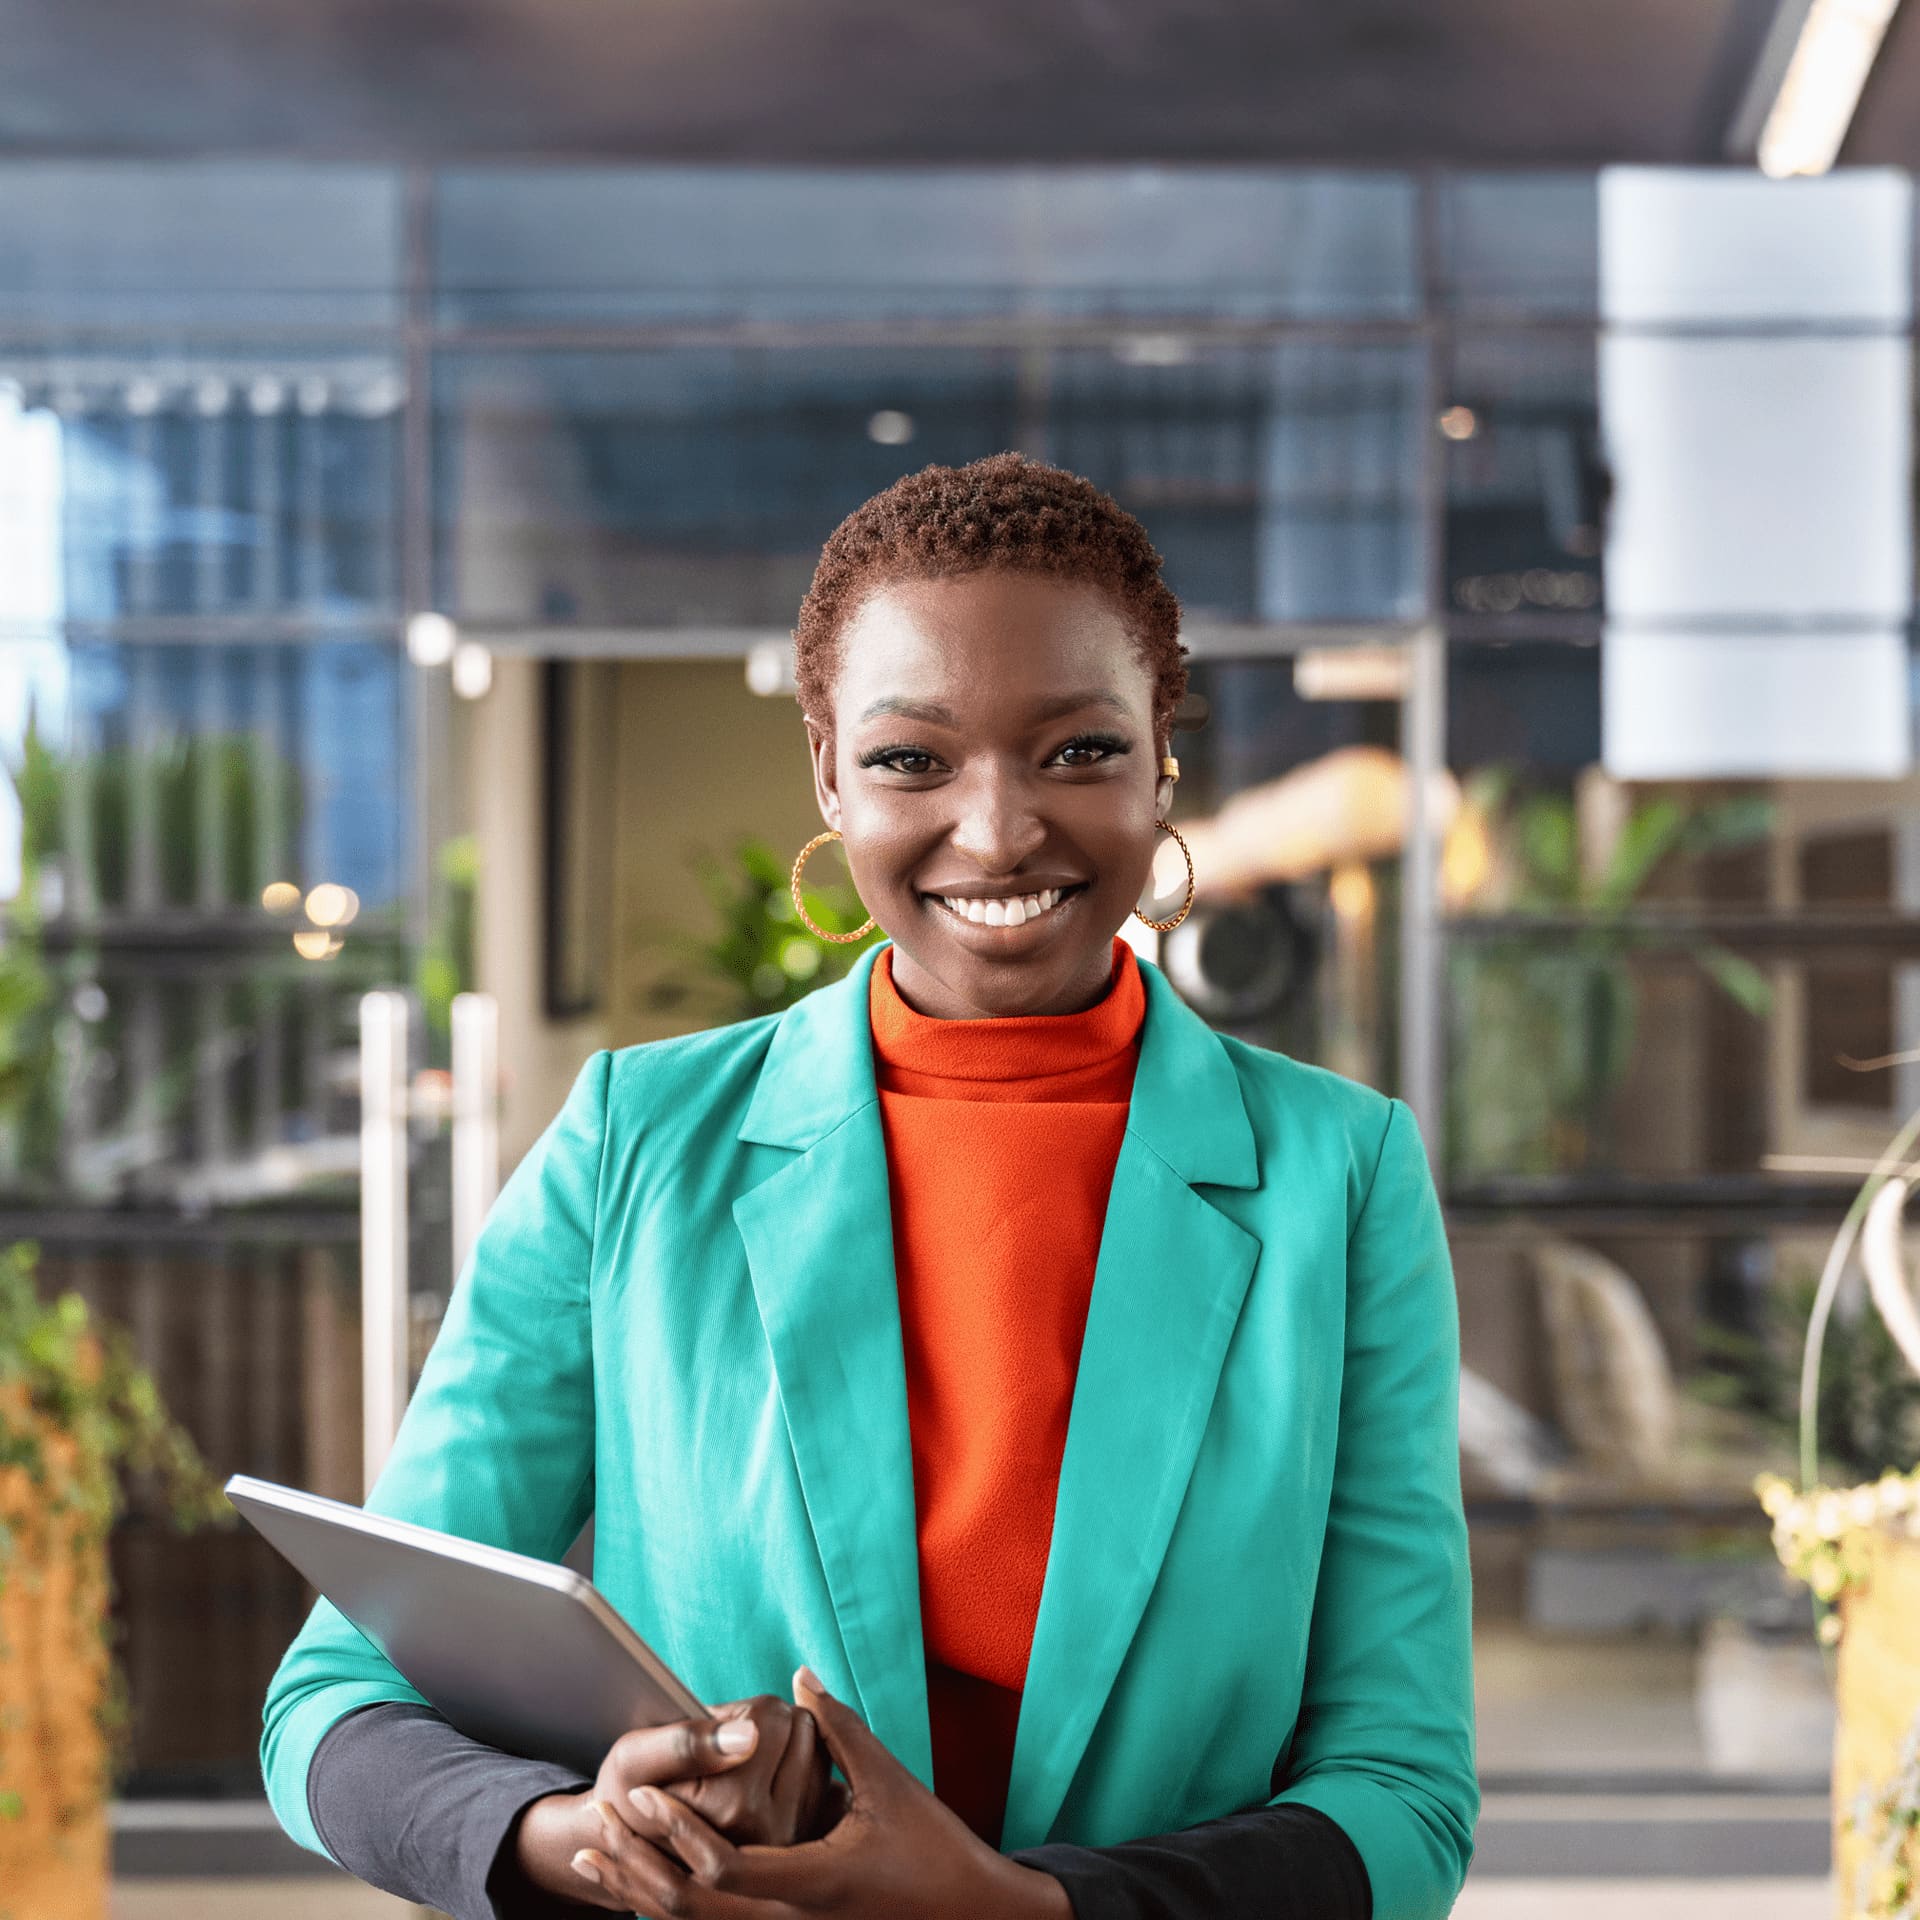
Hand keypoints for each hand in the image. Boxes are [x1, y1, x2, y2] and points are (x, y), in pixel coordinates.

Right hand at [510, 1696, 835, 1909]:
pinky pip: (828, 1769)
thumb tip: (749, 1734)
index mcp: (731, 1809)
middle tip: (725, 1751)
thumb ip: (688, 1741)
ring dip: (786, 1743)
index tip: (707, 1736)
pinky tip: (771, 1780)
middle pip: (802, 1724)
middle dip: (766, 1724)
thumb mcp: (636, 1756)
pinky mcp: (810, 1836)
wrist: (642, 1842)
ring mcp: (795, 1836)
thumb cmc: (631, 1788)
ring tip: (743, 1766)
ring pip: (819, 1743)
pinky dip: (804, 1764)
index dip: (737, 1711)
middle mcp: (770, 1832)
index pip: (772, 1715)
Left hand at [566, 1667, 1071, 1919]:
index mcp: (807, 1884)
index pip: (720, 1868)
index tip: (641, 1795)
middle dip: (636, 1867)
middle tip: (597, 1825)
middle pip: (689, 1908)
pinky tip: (644, 1880)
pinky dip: (672, 1902)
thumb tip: (798, 1677)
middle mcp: (788, 1919)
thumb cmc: (933, 1848)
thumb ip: (838, 1728)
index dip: (676, 1832)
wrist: (968, 1913)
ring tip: (598, 1854)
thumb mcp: (887, 1781)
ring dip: (641, 1888)